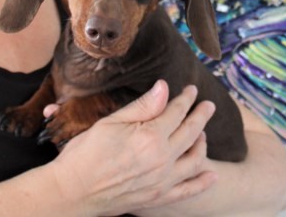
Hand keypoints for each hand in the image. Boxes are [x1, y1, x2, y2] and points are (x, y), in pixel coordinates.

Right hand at [48, 80, 217, 214]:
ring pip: (195, 159)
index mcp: (150, 136)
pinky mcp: (158, 197)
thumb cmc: (86, 153)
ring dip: (203, 143)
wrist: (72, 191)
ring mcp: (162, 180)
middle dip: (201, 115)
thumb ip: (142, 106)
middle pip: (191, 132)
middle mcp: (162, 159)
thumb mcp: (112, 122)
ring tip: (203, 133)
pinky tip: (213, 174)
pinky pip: (188, 191)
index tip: (191, 90)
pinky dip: (203, 182)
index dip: (186, 98)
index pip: (176, 112)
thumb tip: (163, 87)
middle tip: (208, 105)